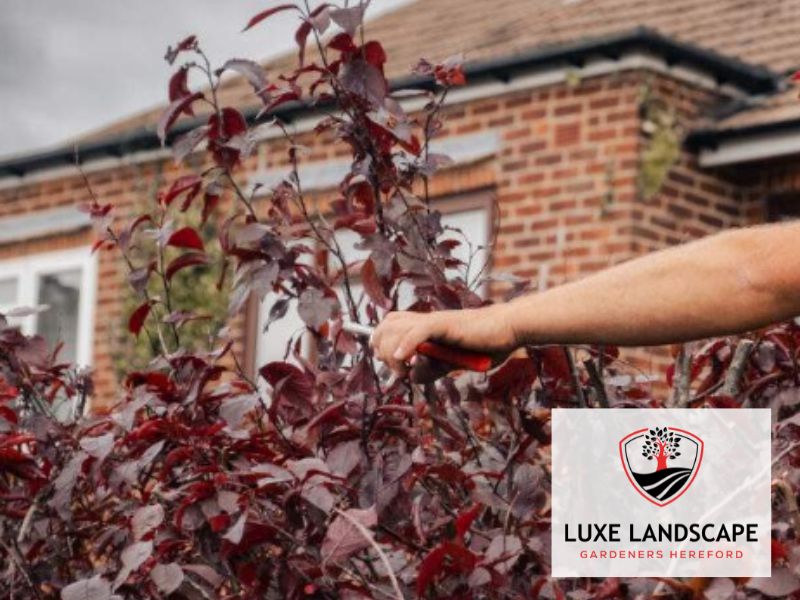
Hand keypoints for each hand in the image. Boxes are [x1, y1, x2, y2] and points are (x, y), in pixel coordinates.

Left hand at [370, 305, 517, 381]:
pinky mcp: (446, 324)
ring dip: (393, 352)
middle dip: (382, 351)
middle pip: (385, 327)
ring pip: (396, 329)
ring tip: (406, 368)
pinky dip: (406, 344)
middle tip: (399, 370)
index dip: (381, 344)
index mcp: (425, 325)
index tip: (392, 365)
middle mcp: (425, 320)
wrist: (509, 329)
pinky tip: (404, 359)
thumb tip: (412, 376)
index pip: (389, 326)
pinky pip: (419, 331)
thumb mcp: (452, 363)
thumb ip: (432, 368)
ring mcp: (435, 321)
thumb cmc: (486, 344)